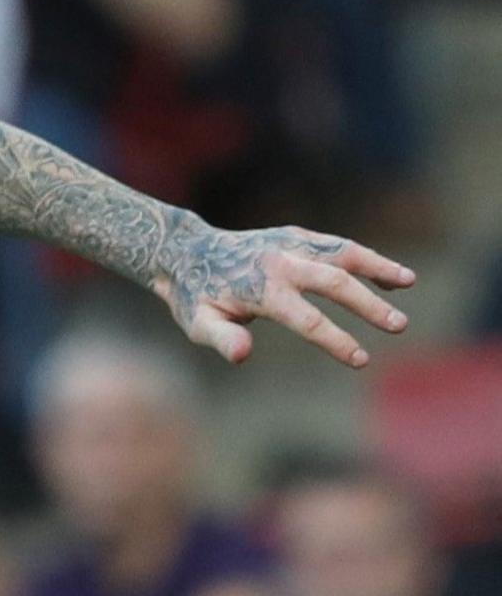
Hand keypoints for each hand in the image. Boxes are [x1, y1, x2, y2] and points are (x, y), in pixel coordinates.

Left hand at [155, 224, 416, 366]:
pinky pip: (335, 246)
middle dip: (367, 304)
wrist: (186, 252)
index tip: (360, 359)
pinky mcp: (294, 237)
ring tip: (409, 283)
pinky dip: (363, 257)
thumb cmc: (195, 296)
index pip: (305, 318)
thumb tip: (244, 354)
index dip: (335, 340)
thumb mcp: (198, 324)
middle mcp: (279, 262)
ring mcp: (288, 244)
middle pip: (332, 282)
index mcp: (259, 288)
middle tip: (399, 326)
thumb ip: (222, 339)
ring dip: (377, 267)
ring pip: (341, 253)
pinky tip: (391, 276)